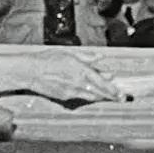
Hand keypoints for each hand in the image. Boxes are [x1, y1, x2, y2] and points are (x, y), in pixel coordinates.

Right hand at [0, 51, 123, 104]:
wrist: (31, 71)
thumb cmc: (49, 59)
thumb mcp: (70, 53)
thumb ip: (87, 56)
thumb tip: (100, 57)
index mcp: (81, 70)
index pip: (102, 83)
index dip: (114, 90)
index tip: (122, 95)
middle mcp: (79, 82)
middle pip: (100, 93)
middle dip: (112, 96)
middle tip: (122, 99)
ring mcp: (71, 92)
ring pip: (91, 97)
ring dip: (100, 96)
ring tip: (108, 95)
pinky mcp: (64, 97)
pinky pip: (80, 97)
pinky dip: (87, 95)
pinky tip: (89, 92)